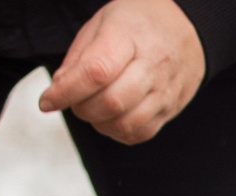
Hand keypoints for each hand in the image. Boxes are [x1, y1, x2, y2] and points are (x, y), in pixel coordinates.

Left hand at [39, 0, 205, 144]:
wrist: (188, 26)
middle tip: (73, 99)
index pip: (96, 72)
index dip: (66, 92)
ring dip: (98, 122)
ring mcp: (165, 90)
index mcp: (130, 35)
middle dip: (80, 108)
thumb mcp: (103, 22)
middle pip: (110, 102)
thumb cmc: (139, 23)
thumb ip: (79, 57)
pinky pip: (139, 133)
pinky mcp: (170, 109)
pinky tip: (111, 116)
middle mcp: (152, 64)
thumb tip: (59, 89)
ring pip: (124, 124)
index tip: (47, 101)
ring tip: (93, 106)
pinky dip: (117, 131)